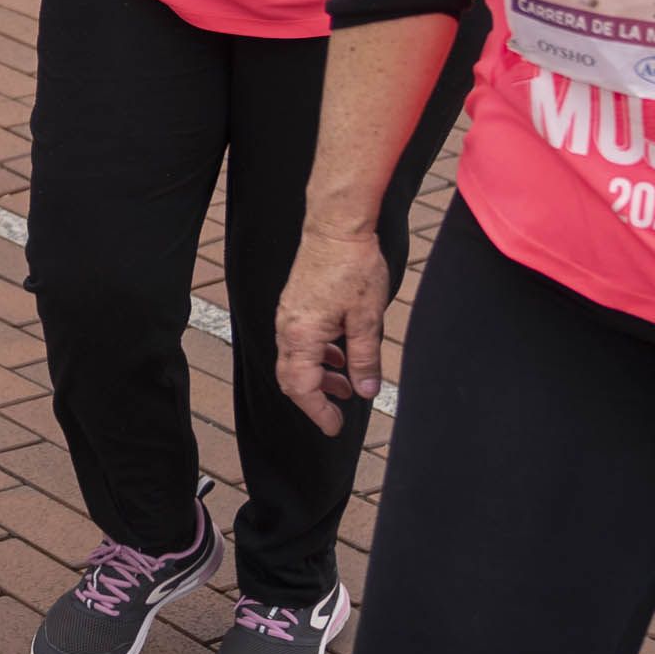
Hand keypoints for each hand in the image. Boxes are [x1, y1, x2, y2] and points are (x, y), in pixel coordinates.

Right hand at [271, 223, 396, 438]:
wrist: (337, 226)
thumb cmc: (352, 266)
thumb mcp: (366, 319)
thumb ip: (364, 359)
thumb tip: (364, 391)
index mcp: (301, 335)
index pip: (302, 387)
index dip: (318, 412)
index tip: (335, 427)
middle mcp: (288, 327)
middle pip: (291, 377)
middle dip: (315, 399)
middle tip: (337, 415)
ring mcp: (289, 314)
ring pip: (296, 359)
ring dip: (319, 377)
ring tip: (347, 386)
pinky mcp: (296, 303)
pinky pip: (301, 340)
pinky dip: (319, 355)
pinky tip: (341, 354)